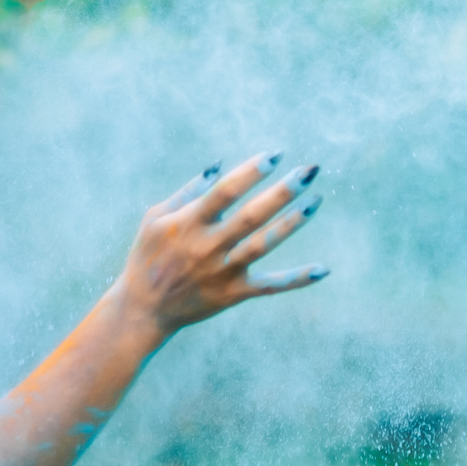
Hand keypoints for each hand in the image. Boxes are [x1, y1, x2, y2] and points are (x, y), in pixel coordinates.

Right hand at [114, 152, 326, 341]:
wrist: (143, 310)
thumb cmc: (148, 256)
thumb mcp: (156, 218)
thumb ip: (188, 191)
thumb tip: (219, 166)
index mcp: (188, 223)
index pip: (225, 192)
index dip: (251, 172)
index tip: (275, 155)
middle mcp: (208, 247)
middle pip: (251, 216)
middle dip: (281, 192)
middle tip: (309, 170)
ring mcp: (222, 272)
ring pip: (263, 245)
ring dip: (292, 223)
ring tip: (316, 201)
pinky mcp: (233, 294)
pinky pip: (270, 286)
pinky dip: (296, 279)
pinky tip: (323, 269)